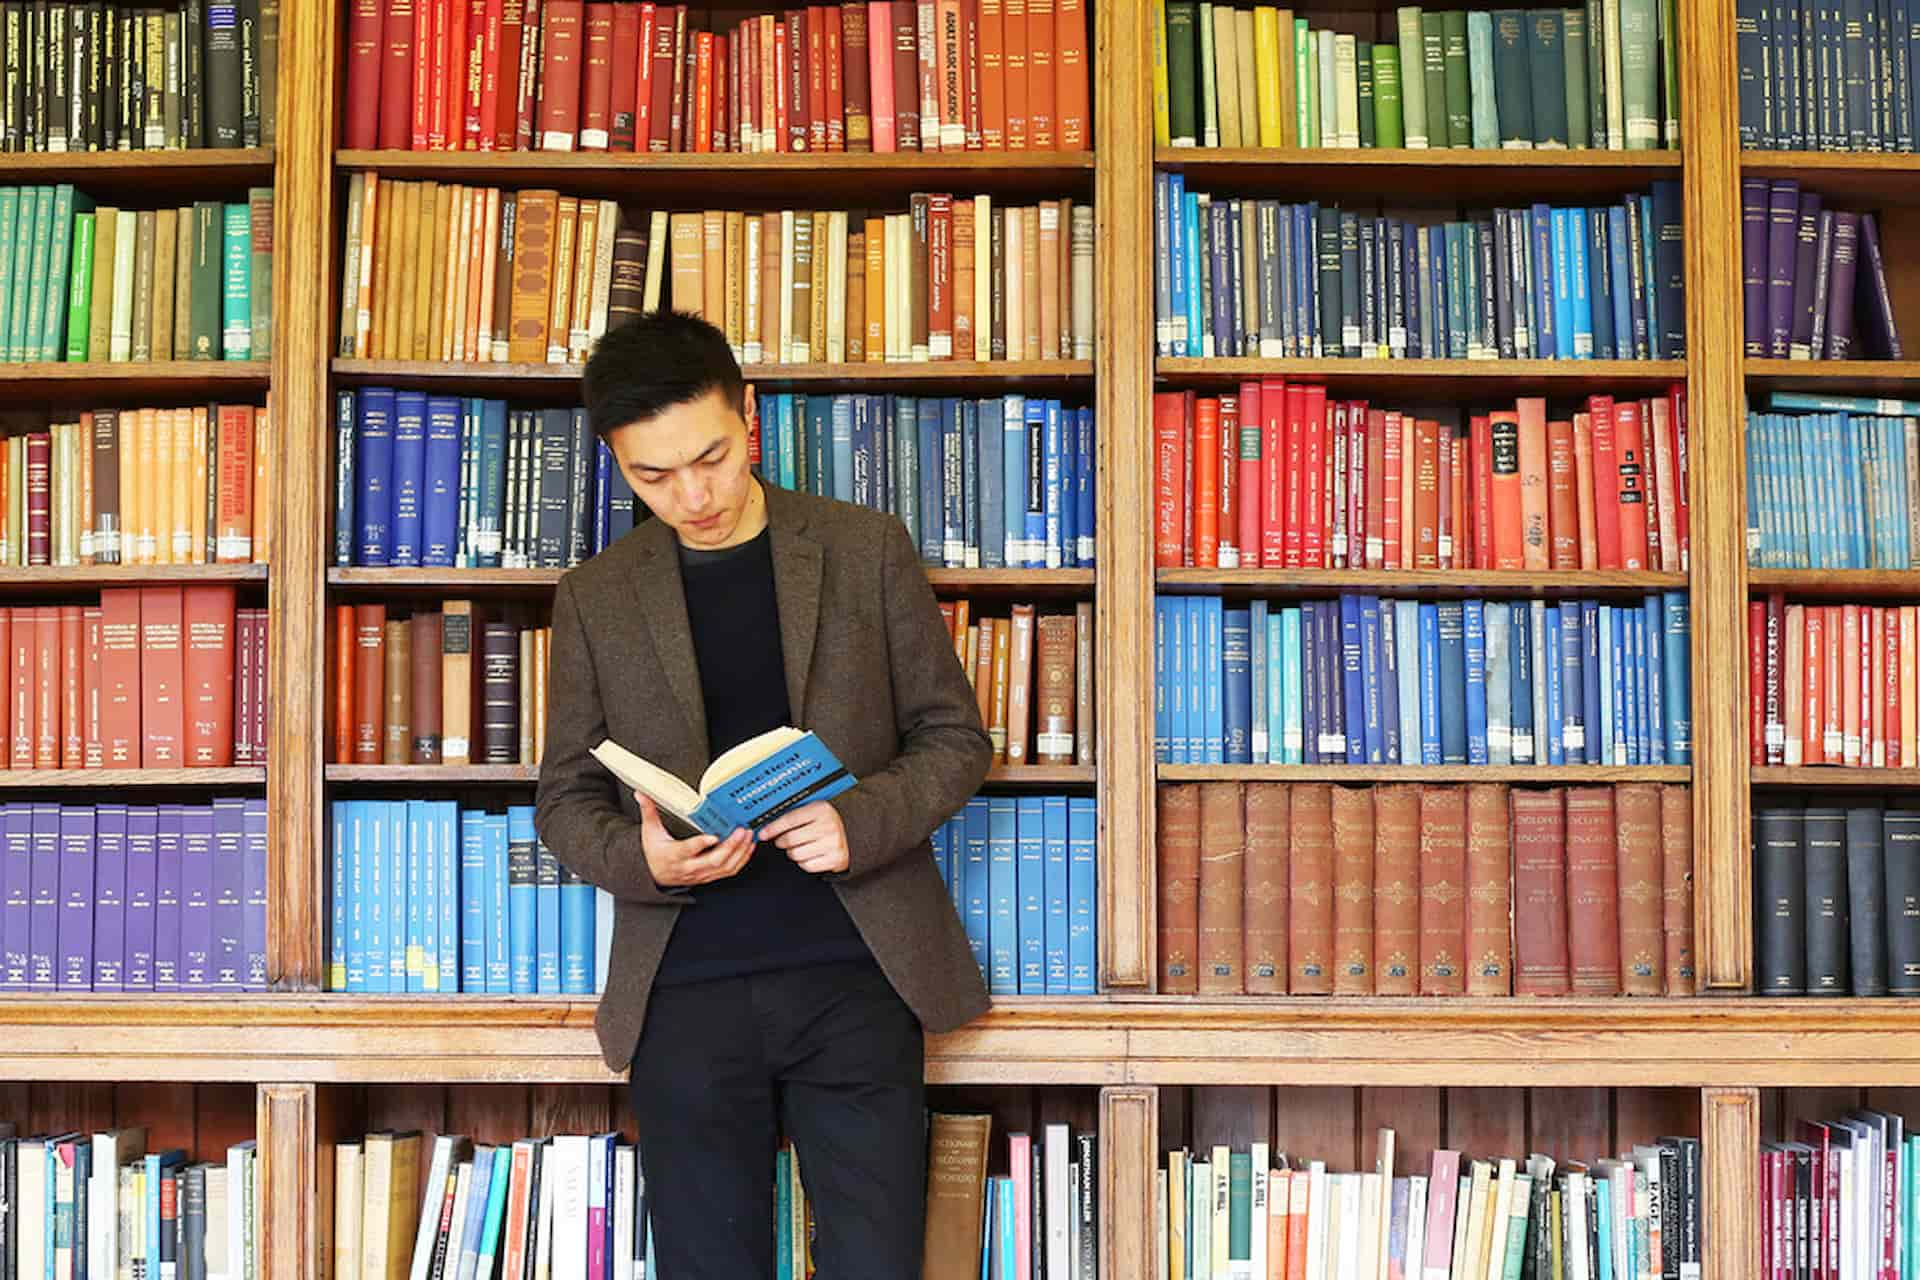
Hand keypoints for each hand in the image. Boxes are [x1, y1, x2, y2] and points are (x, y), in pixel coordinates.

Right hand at [635, 793, 753, 886]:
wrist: (655, 876)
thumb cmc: (655, 853)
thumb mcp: (649, 831)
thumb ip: (649, 811)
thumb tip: (641, 794)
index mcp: (674, 855)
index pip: (688, 850)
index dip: (701, 844)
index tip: (713, 836)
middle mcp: (689, 867)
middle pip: (713, 860)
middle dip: (730, 846)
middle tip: (741, 830)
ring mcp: (701, 874)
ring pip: (724, 867)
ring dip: (739, 852)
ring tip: (748, 835)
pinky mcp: (709, 876)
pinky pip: (728, 871)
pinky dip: (741, 860)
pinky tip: (748, 847)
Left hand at [757, 801, 849, 874]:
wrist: (853, 834)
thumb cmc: (826, 822)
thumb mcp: (814, 810)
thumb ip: (794, 814)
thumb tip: (766, 824)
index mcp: (821, 809)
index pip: (789, 820)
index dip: (772, 828)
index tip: (762, 834)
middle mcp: (828, 826)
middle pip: (790, 839)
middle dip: (781, 841)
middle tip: (782, 840)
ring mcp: (832, 844)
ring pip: (795, 854)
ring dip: (792, 852)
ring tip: (799, 846)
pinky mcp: (834, 859)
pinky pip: (806, 865)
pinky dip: (803, 862)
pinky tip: (809, 854)